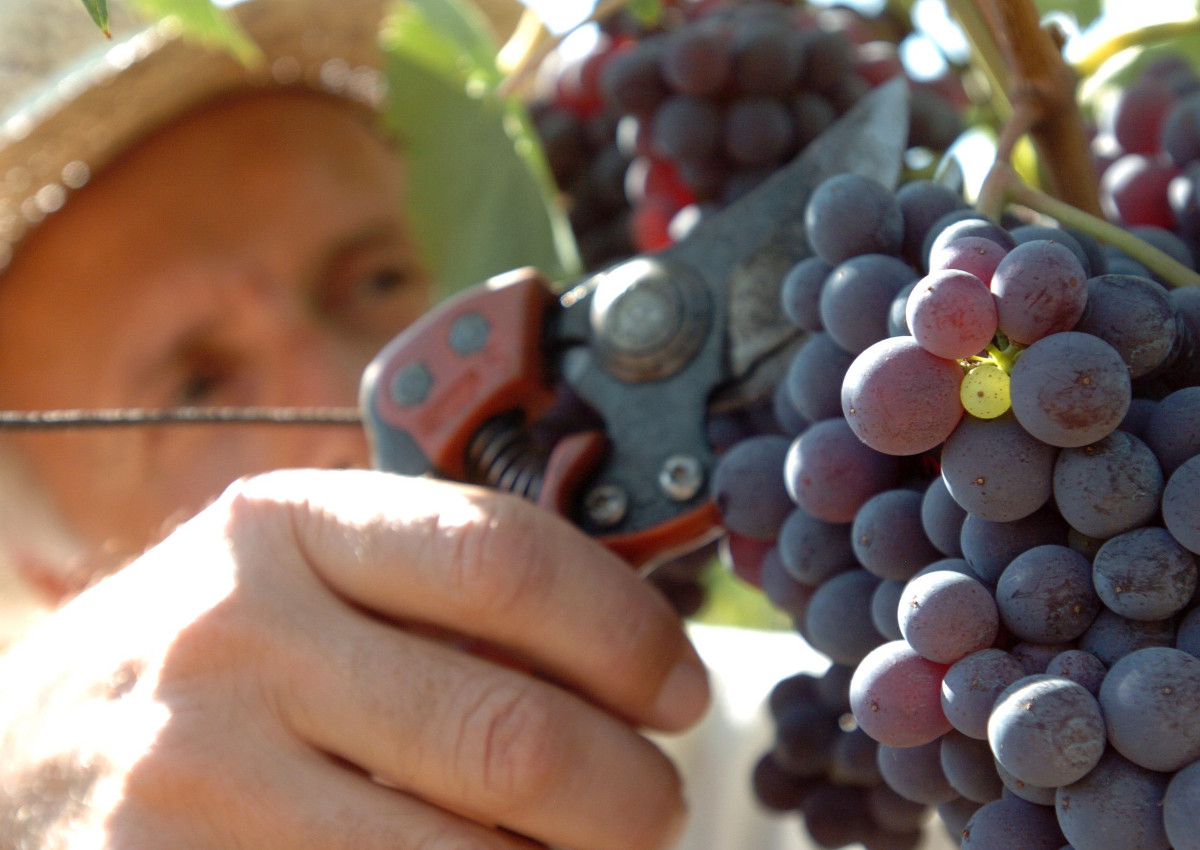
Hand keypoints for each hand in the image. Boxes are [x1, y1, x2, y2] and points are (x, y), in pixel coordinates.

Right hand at [0, 469, 708, 849]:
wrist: (17, 759)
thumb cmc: (202, 663)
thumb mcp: (292, 580)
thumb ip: (427, 594)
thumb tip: (623, 648)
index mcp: (287, 529)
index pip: (505, 560)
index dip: (626, 633)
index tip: (677, 689)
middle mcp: (236, 642)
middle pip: (508, 736)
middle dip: (627, 794)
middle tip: (653, 807)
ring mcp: (195, 780)